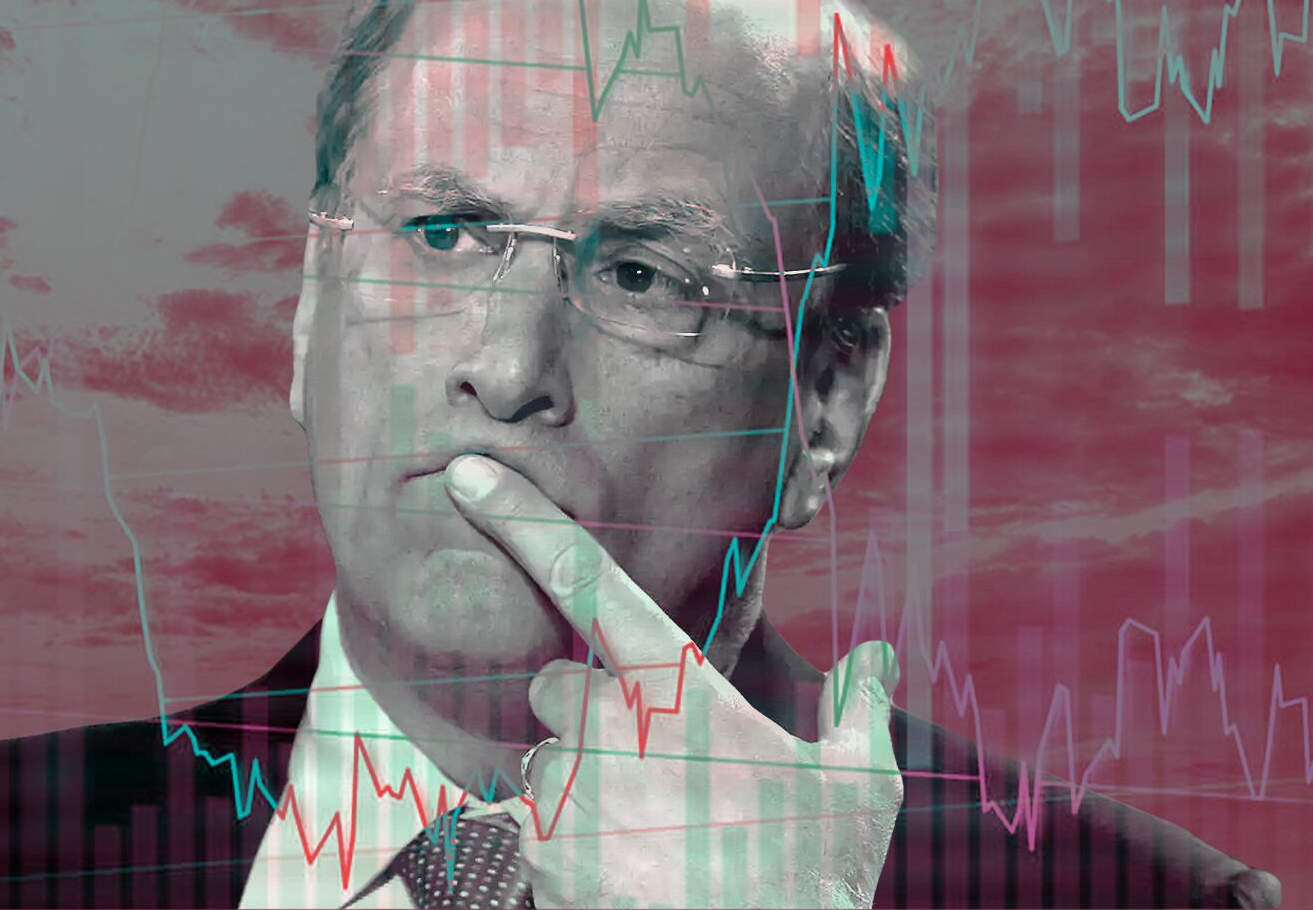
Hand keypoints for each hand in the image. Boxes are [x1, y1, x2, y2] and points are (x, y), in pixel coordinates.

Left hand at [444, 454, 901, 908]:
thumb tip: (879, 657)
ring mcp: (567, 795)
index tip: (468, 476)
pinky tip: (629, 880)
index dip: (520, 518)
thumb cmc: (813, 882)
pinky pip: (532, 831)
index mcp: (677, 688)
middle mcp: (609, 728)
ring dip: (581, 787)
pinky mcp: (538, 858)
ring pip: (545, 762)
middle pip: (556, 685)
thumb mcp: (860, 786)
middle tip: (654, 772)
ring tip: (652, 840)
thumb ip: (859, 706)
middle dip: (588, 714)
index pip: (587, 577)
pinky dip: (568, 849)